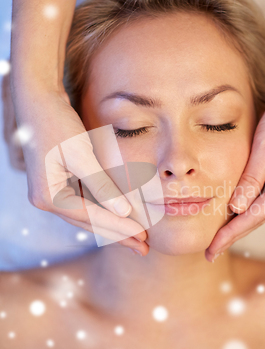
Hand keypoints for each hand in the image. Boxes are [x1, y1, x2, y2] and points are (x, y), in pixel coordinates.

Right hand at [3, 74, 148, 254]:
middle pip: (89, 222)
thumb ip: (101, 185)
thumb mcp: (81, 154)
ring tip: (137, 239)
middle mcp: (47, 199)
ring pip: (88, 215)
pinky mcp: (60, 184)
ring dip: (113, 226)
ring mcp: (52, 192)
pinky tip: (120, 217)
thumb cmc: (57, 123)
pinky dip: (104, 210)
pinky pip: (85, 203)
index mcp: (48, 196)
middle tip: (144, 248)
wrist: (37, 101)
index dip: (118, 227)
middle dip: (118, 234)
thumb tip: (123, 212)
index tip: (142, 237)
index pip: (91, 218)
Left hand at [205, 62, 264, 261]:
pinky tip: (232, 210)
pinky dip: (246, 203)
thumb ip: (250, 178)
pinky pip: (263, 193)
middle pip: (257, 217)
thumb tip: (236, 208)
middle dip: (232, 234)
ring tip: (217, 237)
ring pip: (260, 207)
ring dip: (238, 221)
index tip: (211, 250)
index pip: (252, 217)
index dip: (229, 234)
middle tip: (209, 253)